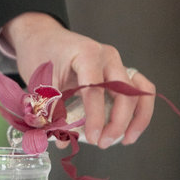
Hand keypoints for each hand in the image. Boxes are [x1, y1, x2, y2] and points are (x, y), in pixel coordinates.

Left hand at [2, 12, 155, 147]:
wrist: (41, 36)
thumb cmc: (41, 54)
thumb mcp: (40, 82)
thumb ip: (53, 110)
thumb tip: (65, 139)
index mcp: (86, 54)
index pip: (95, 90)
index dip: (95, 118)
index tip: (92, 138)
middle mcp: (107, 56)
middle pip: (124, 93)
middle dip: (117, 123)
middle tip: (102, 143)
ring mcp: (116, 63)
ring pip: (139, 92)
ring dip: (136, 118)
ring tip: (124, 140)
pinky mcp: (119, 71)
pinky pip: (139, 90)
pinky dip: (138, 110)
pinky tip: (129, 129)